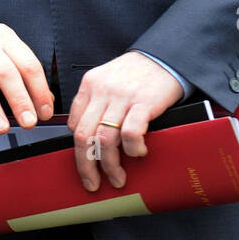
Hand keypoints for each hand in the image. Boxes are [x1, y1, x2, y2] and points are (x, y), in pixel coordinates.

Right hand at [0, 5, 53, 130]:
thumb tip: (45, 97)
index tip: (45, 111)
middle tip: (29, 122)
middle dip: (20, 100)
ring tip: (1, 127)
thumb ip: (21, 66)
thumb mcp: (1, 41)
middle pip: (6, 73)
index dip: (40, 90)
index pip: (28, 65)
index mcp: (4, 38)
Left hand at [67, 51, 182, 191]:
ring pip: (104, 140)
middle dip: (86, 166)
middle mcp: (102, 90)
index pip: (73, 124)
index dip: (79, 149)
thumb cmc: (138, 72)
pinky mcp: (143, 102)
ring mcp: (122, 97)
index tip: (86, 164)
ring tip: (118, 178)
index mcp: (90, 85)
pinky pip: (130, 133)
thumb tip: (89, 136)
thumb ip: (96, 102)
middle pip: (83, 136)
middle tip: (93, 183)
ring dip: (110, 165)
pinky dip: (132, 149)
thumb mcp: (108, 79)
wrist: (165, 56)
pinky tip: (138, 153)